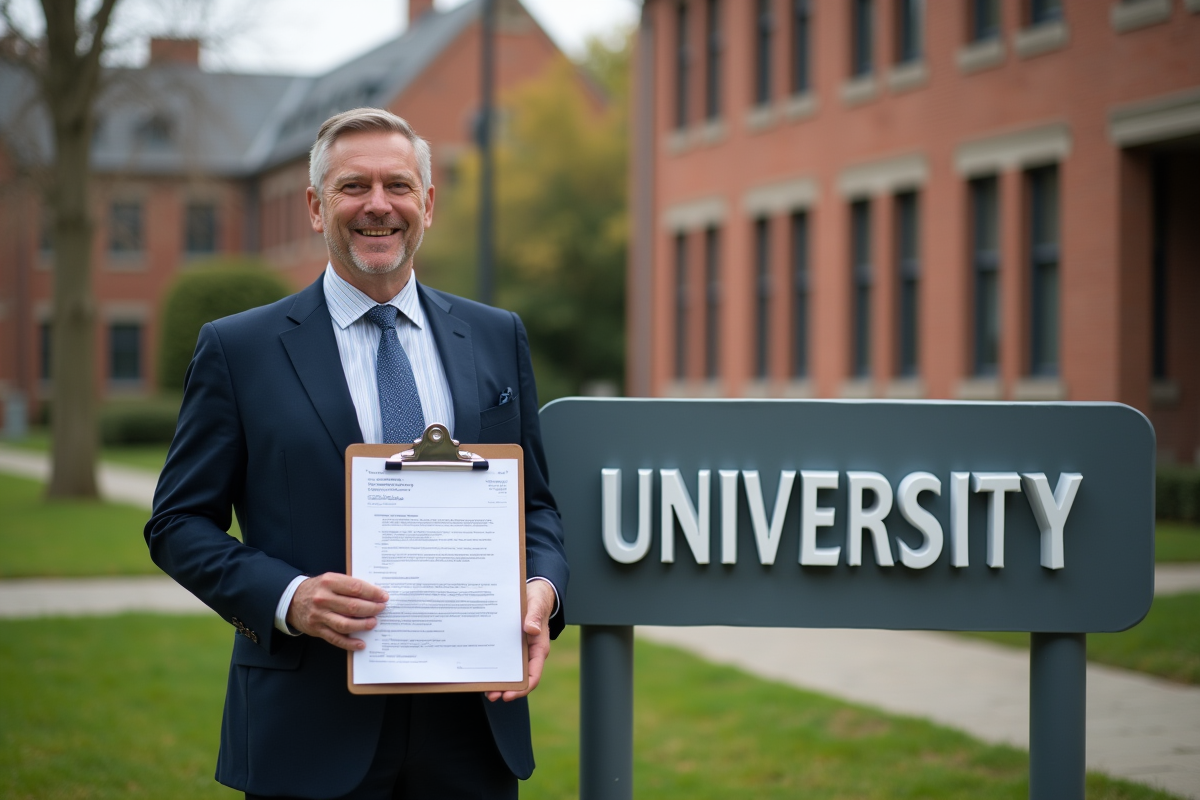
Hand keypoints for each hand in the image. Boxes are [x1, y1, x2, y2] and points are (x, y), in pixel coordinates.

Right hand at [286, 572, 388, 650]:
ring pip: (345, 624)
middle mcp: (323, 598)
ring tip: (373, 623)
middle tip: (381, 609)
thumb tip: (374, 594)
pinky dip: (349, 643)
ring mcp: (319, 615)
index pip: (356, 587)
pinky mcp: (316, 630)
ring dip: (362, 625)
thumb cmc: (317, 589)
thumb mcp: (330, 580)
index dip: (372, 593)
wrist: (291, 600)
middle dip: (371, 608)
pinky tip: (361, 644)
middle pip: (352, 606)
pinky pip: (335, 639)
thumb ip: (348, 585)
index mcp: (329, 582)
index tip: (383, 596)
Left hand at [487, 579, 555, 702]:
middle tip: (492, 695)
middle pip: (521, 678)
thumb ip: (533, 617)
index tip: (509, 695)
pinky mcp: (512, 646)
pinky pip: (505, 661)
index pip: (533, 675)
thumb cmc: (536, 600)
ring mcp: (520, 651)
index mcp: (539, 648)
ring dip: (500, 682)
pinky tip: (485, 672)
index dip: (522, 688)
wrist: (534, 592)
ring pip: (512, 672)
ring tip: (486, 691)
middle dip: (507, 690)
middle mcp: (530, 653)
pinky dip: (496, 669)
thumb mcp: (535, 605)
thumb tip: (531, 629)